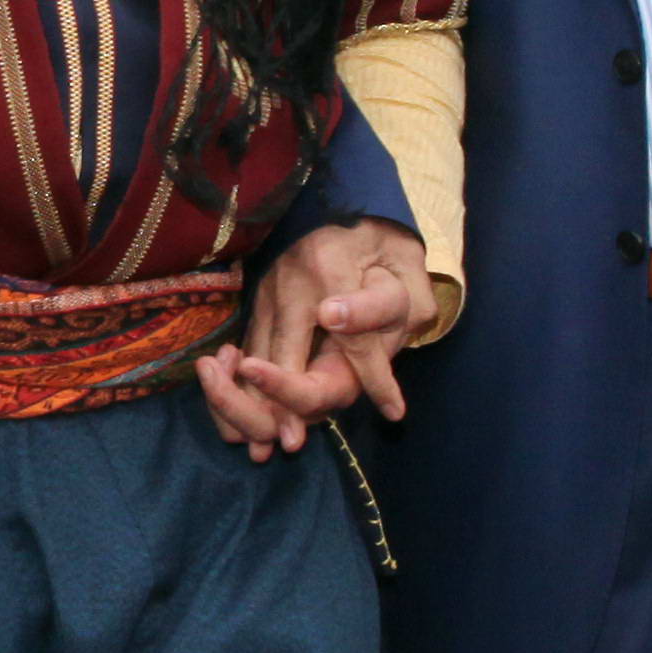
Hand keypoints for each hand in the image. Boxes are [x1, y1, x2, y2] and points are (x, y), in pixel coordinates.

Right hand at [196, 218, 423, 456]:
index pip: (353, 334)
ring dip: (257, 398)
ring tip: (264, 440)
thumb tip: (357, 339)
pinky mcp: (257, 300)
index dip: (374, 377)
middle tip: (290, 443)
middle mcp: (289, 281)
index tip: (392, 411)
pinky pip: (250, 347)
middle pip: (284, 350)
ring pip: (258, 352)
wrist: (348, 209)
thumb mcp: (405, 271)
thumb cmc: (383, 249)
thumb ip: (386, 307)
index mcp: (331, 268)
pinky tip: (249, 413)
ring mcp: (266, 290)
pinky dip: (246, 383)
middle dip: (285, 400)